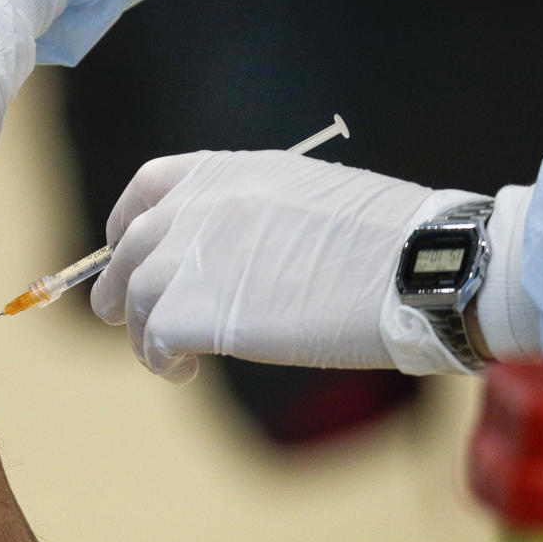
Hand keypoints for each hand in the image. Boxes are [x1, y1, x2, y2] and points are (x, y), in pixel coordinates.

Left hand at [91, 150, 432, 379]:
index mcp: (226, 171)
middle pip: (129, 251)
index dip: (128, 228)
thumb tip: (225, 253)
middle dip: (122, 289)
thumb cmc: (389, 239)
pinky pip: (153, 340)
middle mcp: (197, 206)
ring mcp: (190, 256)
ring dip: (142, 334)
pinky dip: (160, 360)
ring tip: (169, 358)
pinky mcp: (195, 311)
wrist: (419, 266)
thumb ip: (249, 213)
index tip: (129, 253)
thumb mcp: (304, 194)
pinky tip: (183, 370)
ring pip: (133, 299)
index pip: (148, 189)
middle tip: (133, 320)